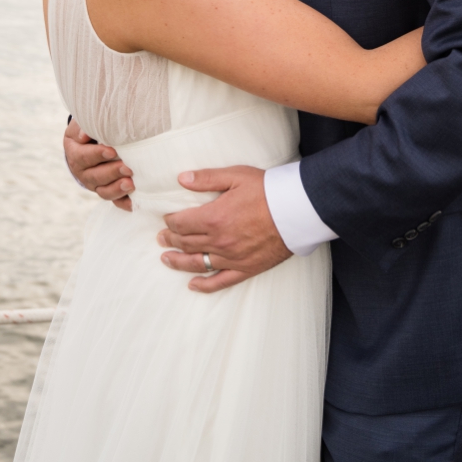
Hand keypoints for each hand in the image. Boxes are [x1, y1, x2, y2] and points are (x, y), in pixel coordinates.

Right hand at [64, 119, 132, 210]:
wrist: (94, 141)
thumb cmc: (93, 129)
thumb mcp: (84, 123)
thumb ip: (84, 126)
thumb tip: (85, 134)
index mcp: (76, 153)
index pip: (83, 156)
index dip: (97, 155)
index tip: (112, 151)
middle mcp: (84, 172)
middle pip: (95, 176)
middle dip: (112, 172)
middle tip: (128, 168)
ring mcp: (96, 184)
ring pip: (104, 191)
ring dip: (117, 188)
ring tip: (131, 184)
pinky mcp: (108, 191)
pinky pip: (115, 201)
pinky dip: (125, 203)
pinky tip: (135, 202)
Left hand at [158, 166, 290, 293]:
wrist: (298, 210)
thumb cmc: (269, 190)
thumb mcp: (237, 176)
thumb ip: (208, 178)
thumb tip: (182, 178)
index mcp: (214, 218)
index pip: (181, 223)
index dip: (170, 221)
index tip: (168, 219)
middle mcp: (219, 241)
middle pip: (185, 243)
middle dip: (170, 239)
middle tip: (162, 237)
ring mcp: (231, 258)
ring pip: (196, 263)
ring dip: (178, 261)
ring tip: (166, 259)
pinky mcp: (245, 268)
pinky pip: (220, 281)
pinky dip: (204, 285)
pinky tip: (193, 285)